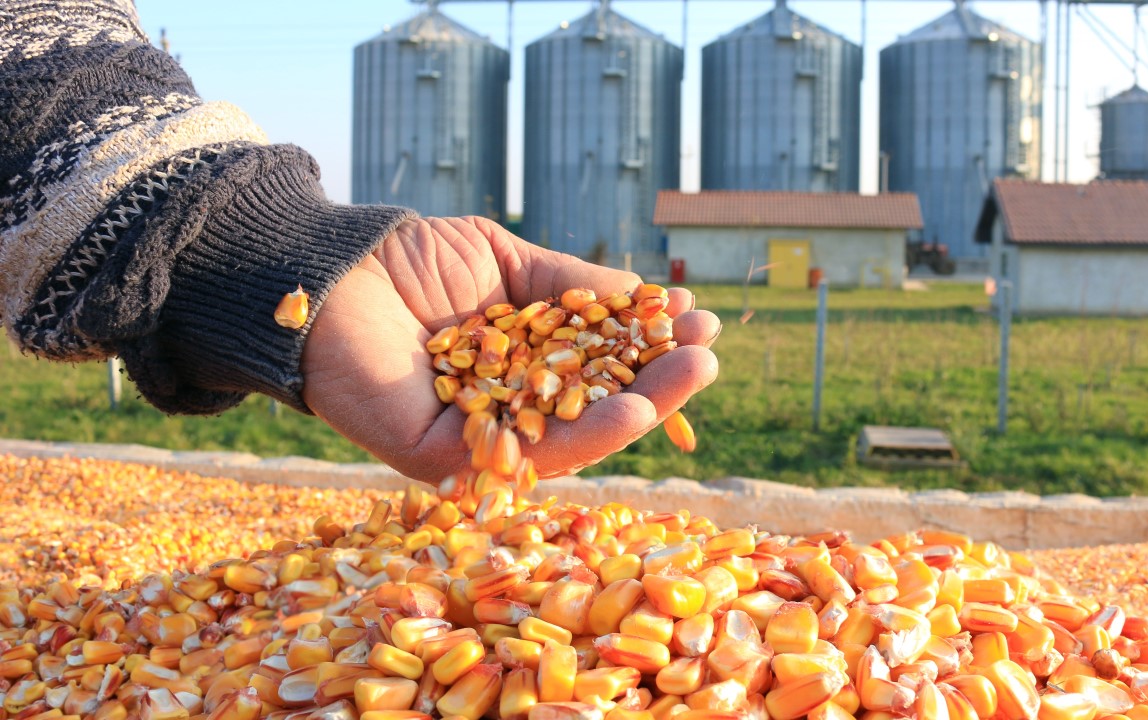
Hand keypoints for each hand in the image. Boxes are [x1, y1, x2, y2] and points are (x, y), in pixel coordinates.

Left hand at [301, 216, 720, 484]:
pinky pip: (525, 454)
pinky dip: (585, 436)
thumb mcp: (507, 262)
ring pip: (572, 438)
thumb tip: (644, 298)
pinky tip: (634, 409)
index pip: (596, 366)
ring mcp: (477, 438)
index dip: (646, 347)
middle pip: (593, 407)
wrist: (328, 270)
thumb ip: (570, 285)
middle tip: (709, 353)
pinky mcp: (446, 459)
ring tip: (692, 375)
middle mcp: (504, 407)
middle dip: (657, 382)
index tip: (694, 319)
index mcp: (520, 364)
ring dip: (640, 410)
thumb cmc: (411, 261)